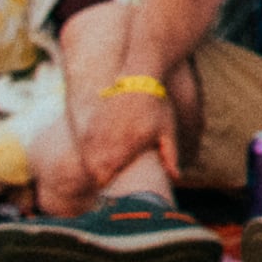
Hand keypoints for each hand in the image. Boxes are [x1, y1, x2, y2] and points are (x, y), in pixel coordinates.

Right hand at [54, 88, 176, 213]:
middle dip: (97, 175)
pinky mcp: (94, 120)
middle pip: (93, 168)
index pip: (105, 173)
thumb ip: (170, 155)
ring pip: (86, 155)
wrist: (140, 77)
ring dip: (92, 162)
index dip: (106, 182)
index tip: (111, 184)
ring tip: (103, 165)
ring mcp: (100, 128)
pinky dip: (89, 149)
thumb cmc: (157, 106)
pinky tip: (98, 150)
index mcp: (129, 144)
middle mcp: (111, 137)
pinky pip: (85, 141)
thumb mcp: (167, 130)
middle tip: (105, 179)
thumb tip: (177, 178)